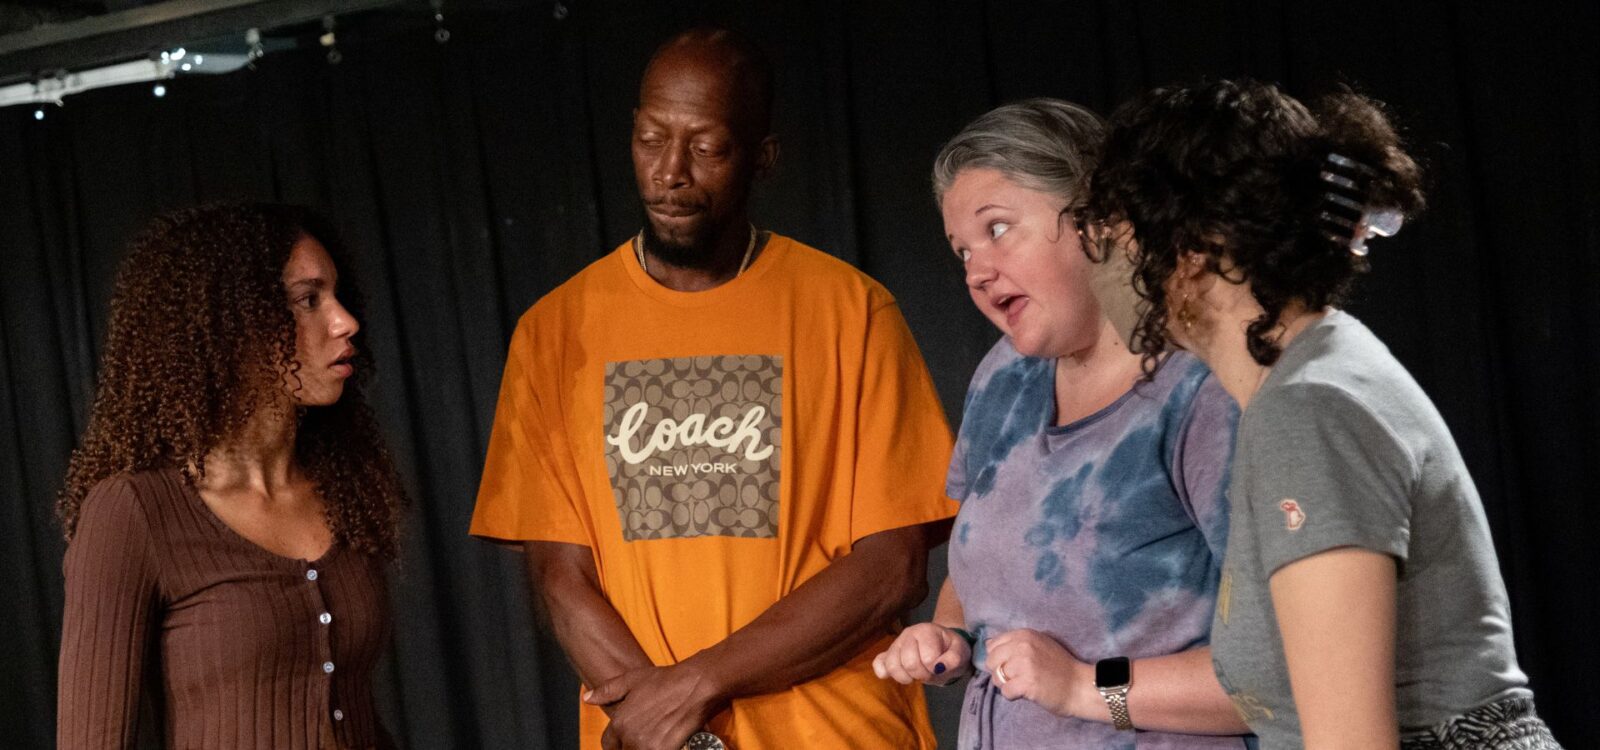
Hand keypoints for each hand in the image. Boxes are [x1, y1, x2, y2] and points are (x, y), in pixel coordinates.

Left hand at [584, 662, 726, 749]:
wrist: (696, 685)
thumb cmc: (666, 680)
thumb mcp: (632, 680)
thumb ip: (607, 691)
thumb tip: (587, 698)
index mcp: (620, 722)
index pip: (608, 744)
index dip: (616, 743)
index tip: (625, 740)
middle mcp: (630, 737)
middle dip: (631, 745)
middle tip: (646, 733)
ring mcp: (647, 746)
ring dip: (643, 747)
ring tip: (656, 735)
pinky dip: (659, 748)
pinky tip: (667, 740)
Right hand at [871, 623, 971, 686]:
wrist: (942, 646)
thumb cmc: (951, 649)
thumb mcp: (961, 652)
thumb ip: (954, 658)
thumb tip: (938, 667)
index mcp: (926, 631)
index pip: (927, 658)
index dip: (935, 668)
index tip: (940, 667)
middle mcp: (908, 634)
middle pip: (908, 663)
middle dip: (922, 674)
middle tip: (929, 673)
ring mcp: (896, 644)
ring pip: (891, 666)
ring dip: (905, 677)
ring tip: (915, 676)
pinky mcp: (888, 654)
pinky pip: (878, 664)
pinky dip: (884, 672)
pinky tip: (896, 675)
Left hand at [985, 628, 1093, 717]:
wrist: (1080, 686)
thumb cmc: (1059, 667)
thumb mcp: (1039, 644)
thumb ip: (1017, 643)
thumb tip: (989, 646)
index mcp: (1024, 634)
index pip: (992, 645)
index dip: (999, 658)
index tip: (1012, 665)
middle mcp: (1022, 646)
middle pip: (991, 661)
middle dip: (1000, 672)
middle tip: (1017, 678)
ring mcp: (1024, 664)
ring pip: (996, 677)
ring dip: (1007, 685)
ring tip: (1023, 685)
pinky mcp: (1026, 683)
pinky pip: (1005, 691)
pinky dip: (1013, 696)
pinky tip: (1027, 693)